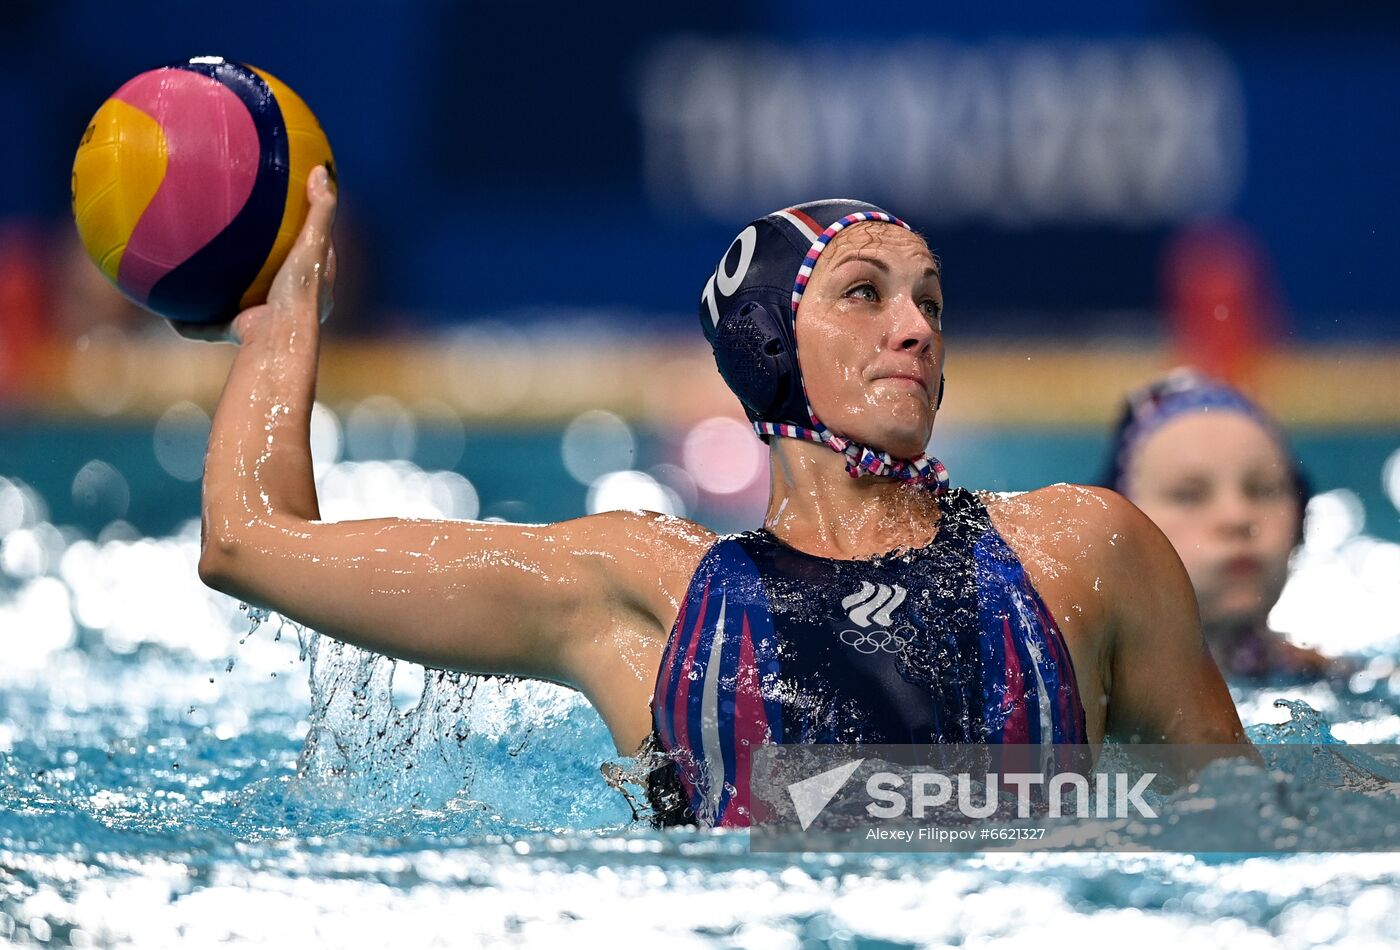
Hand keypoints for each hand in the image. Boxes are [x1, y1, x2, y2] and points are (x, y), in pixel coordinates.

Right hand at [168, 164, 337, 343]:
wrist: (277, 337)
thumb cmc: (299, 291)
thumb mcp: (314, 243)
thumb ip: (320, 209)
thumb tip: (320, 169)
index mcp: (314, 285)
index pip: (313, 253)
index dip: (304, 231)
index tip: (289, 210)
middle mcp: (290, 305)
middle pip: (274, 276)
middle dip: (258, 260)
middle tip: (237, 233)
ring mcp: (264, 320)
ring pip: (240, 302)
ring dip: (220, 291)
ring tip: (196, 270)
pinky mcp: (240, 332)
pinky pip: (208, 325)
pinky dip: (189, 320)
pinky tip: (167, 307)